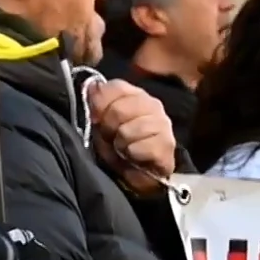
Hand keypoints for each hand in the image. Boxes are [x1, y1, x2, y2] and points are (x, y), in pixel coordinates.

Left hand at [87, 79, 176, 194]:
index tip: (96, 119)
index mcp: (134, 95)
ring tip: (123, 148)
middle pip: (119, 109)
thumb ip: (96, 102)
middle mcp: (152, 105)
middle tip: (111, 137)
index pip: (115, 87)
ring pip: (129, 130)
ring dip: (120, 143)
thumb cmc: (116, 146)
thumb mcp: (100, 123)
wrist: (135, 173)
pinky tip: (135, 156)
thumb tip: (92, 86)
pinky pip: (141, 147)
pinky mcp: (168, 145)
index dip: (100, 104)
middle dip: (108, 127)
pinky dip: (133, 154)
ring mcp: (163, 124)